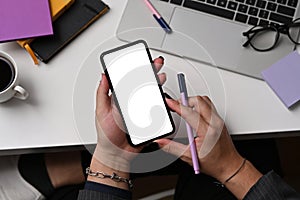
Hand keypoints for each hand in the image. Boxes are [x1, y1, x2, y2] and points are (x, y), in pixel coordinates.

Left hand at [93, 57, 166, 171]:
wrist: (116, 154)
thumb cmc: (106, 134)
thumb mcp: (101, 111)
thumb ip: (102, 93)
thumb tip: (103, 76)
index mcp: (120, 97)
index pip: (129, 79)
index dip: (136, 69)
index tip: (140, 60)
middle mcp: (132, 102)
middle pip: (143, 84)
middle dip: (151, 72)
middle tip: (156, 63)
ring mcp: (141, 110)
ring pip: (151, 94)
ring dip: (157, 84)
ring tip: (160, 77)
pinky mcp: (149, 119)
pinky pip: (156, 109)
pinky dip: (161, 102)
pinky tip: (162, 96)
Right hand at [155, 96, 243, 181]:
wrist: (229, 166)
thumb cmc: (214, 163)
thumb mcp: (189, 156)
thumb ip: (172, 147)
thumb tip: (160, 142)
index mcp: (207, 132)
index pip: (190, 113)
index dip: (177, 106)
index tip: (169, 102)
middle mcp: (215, 123)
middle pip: (198, 101)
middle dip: (184, 101)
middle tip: (175, 106)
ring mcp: (218, 120)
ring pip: (205, 100)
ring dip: (193, 101)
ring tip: (184, 108)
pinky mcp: (220, 119)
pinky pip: (209, 105)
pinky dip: (199, 104)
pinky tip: (193, 111)